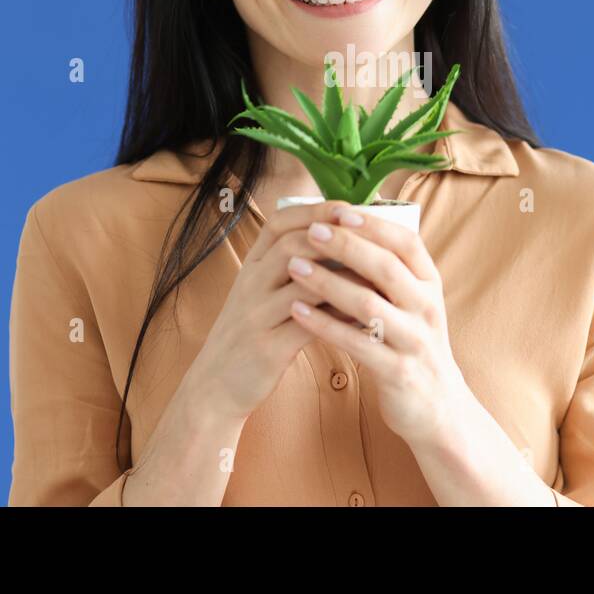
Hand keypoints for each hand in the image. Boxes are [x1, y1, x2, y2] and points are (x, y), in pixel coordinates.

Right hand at [186, 198, 359, 422]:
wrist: (214, 385)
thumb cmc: (252, 333)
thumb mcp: (261, 293)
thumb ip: (289, 268)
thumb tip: (342, 242)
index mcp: (250, 267)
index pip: (278, 224)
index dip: (314, 211)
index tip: (348, 207)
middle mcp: (249, 285)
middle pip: (292, 246)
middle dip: (335, 238)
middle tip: (372, 238)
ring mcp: (256, 316)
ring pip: (303, 284)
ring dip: (344, 276)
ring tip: (378, 274)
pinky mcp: (267, 348)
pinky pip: (310, 325)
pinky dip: (340, 316)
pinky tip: (365, 314)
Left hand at [284, 206, 470, 447]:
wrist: (438, 406)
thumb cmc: (412, 343)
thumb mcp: (413, 303)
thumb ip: (389, 271)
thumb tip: (347, 228)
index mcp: (430, 284)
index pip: (406, 243)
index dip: (374, 225)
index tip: (340, 211)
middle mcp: (427, 308)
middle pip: (386, 268)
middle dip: (347, 246)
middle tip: (311, 232)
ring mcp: (415, 341)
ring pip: (369, 305)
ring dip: (328, 283)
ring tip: (294, 267)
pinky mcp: (398, 371)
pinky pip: (357, 344)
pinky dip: (325, 325)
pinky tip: (298, 311)